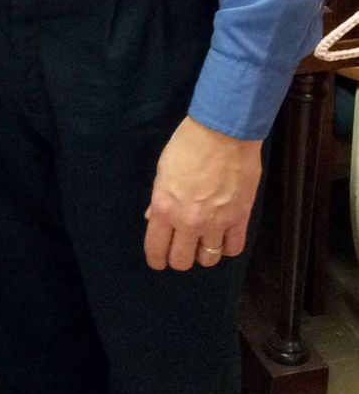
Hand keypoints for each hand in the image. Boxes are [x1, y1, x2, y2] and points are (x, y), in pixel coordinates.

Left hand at [143, 115, 261, 270]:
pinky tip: (223, 238)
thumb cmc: (187, 144)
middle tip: (181, 248)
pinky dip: (226, 247)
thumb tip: (153, 218)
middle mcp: (189, 221)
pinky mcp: (240, 219)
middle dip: (179, 258)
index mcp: (165, 208)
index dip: (156, 259)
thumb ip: (159, 199)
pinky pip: (233, 249)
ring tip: (203, 241)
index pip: (156, 249)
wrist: (223, 132)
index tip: (158, 261)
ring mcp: (216, 223)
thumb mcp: (163, 169)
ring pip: (208, 259)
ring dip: (203, 252)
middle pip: (182, 261)